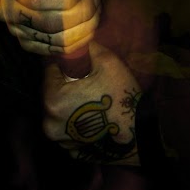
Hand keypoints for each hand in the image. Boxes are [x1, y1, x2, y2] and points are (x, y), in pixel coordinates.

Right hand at [0, 0, 100, 57]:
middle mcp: (7, 8)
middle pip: (49, 22)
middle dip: (81, 13)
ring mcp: (15, 27)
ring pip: (55, 39)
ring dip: (84, 28)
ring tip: (95, 9)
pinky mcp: (25, 41)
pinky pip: (54, 50)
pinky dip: (77, 41)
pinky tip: (88, 25)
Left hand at [42, 40, 141, 166]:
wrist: (140, 136)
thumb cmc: (121, 97)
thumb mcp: (106, 61)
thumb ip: (85, 47)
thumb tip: (76, 39)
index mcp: (53, 99)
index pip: (49, 69)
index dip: (63, 62)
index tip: (76, 60)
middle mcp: (49, 122)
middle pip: (52, 91)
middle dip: (65, 82)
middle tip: (85, 77)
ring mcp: (60, 140)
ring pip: (59, 110)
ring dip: (69, 101)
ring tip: (89, 96)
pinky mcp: (71, 150)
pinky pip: (68, 127)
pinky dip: (75, 120)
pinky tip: (92, 114)